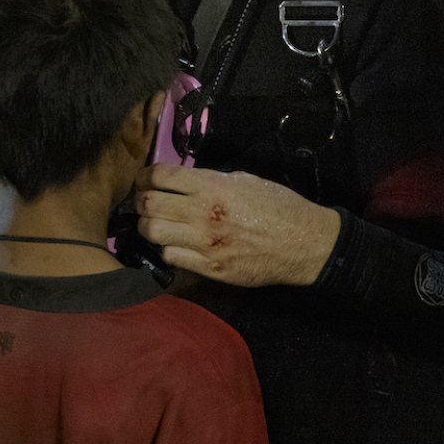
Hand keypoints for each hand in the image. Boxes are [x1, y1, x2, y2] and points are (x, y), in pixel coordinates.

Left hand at [133, 164, 340, 287]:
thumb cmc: (278, 206)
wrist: (303, 243)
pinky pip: (170, 257)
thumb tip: (181, 183)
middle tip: (144, 202)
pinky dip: (167, 248)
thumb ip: (210, 180)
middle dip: (140, 201)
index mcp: (213, 186)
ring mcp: (204, 244)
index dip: (145, 176)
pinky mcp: (209, 268)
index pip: (160, 176)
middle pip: (149, 204)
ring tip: (156, 224)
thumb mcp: (245, 180)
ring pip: (152, 232)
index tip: (145, 180)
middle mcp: (203, 213)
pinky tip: (176, 243)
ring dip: (149, 226)